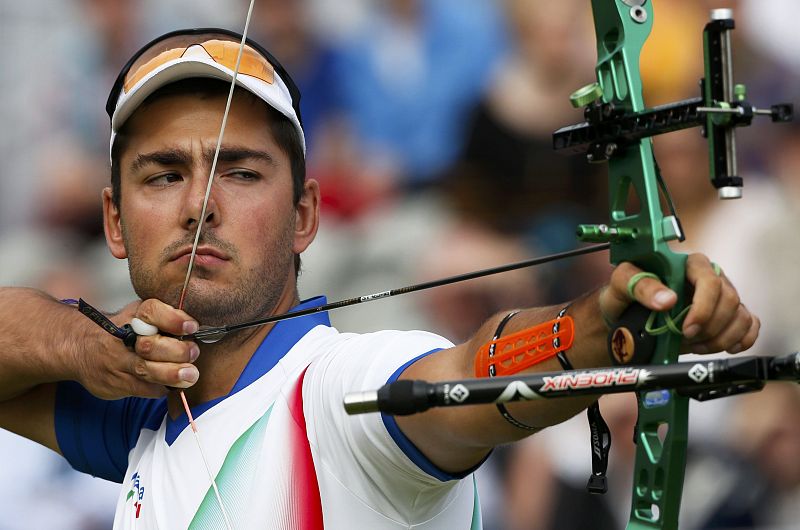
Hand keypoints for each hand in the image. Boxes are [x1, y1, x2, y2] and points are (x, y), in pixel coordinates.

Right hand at [76, 299, 200, 398]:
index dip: (173, 319)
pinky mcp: (115, 383)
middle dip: (177, 351)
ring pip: (146, 370)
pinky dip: (161, 387)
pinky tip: (172, 385)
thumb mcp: (139, 314)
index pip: (152, 311)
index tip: (191, 326)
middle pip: (151, 345)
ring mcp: (117, 362)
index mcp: (133, 315)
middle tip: (193, 352)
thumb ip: (166, 317)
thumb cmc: (121, 329)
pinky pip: (144, 389)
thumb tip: (196, 327)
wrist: (80, 347)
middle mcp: (123, 338)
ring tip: (190, 375)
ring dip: (172, 374)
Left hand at [599, 253, 759, 353]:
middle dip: (710, 326)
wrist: (624, 314)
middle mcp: (709, 276)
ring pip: (740, 315)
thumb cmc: (623, 295)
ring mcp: (721, 296)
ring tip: (695, 345)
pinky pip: (750, 324)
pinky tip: (726, 347)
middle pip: (729, 300)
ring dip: (721, 338)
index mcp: (686, 263)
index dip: (703, 307)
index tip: (687, 329)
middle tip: (687, 339)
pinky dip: (742, 339)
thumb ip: (640, 286)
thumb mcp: (621, 285)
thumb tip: (668, 300)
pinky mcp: (728, 314)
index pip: (709, 280)